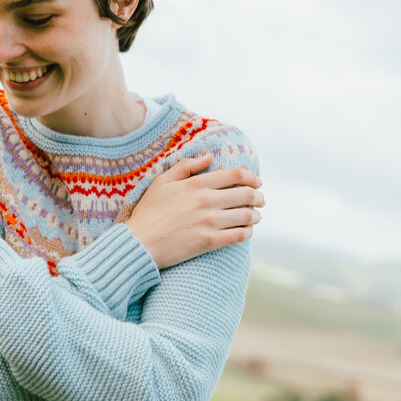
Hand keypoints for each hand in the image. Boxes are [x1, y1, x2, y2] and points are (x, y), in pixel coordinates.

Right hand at [126, 154, 263, 268]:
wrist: (139, 243)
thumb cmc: (148, 212)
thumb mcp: (162, 182)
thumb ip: (186, 166)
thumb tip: (209, 156)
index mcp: (196, 184)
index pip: (235, 174)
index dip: (252, 177)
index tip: (257, 182)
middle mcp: (206, 201)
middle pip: (246, 194)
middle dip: (259, 197)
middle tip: (261, 201)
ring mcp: (209, 222)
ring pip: (246, 215)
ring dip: (255, 215)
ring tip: (255, 217)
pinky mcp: (209, 242)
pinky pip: (238, 236)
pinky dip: (247, 232)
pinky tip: (246, 232)